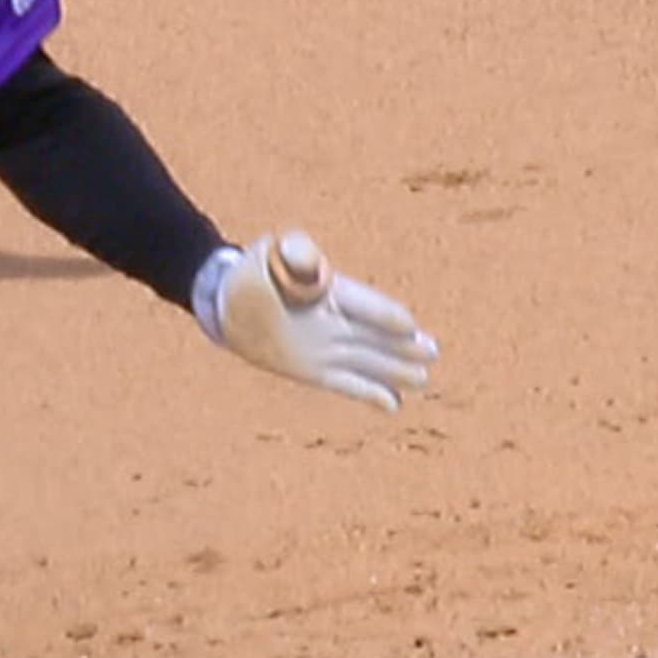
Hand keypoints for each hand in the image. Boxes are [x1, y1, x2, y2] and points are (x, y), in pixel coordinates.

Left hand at [193, 230, 438, 412]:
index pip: (362, 303)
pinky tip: (394, 404)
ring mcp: (327, 347)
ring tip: (422, 378)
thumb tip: (312, 262)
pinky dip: (370, 393)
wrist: (227, 303)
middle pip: (374, 334)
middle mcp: (335, 320)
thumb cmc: (251, 273)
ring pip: (367, 360)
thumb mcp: (268, 254)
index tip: (405, 324)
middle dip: (401, 344)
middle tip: (431, 352)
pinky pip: (347, 383)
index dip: (381, 313)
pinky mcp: (315, 371)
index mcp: (329, 291)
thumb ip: (292, 253)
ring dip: (394, 369)